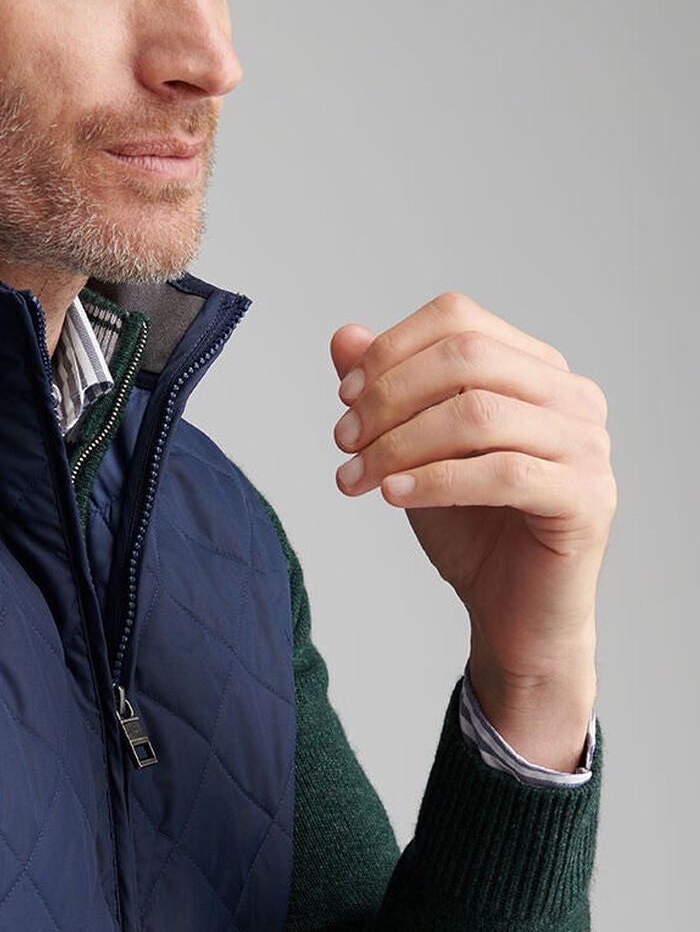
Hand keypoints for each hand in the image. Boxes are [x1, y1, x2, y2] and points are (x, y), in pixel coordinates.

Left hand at [330, 292, 615, 768]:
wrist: (512, 613)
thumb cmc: (469, 527)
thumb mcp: (412, 450)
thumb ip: (385, 391)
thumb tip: (345, 337)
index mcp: (534, 369)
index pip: (458, 319)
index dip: (391, 350)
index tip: (344, 399)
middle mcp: (572, 396)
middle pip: (467, 357)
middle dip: (389, 396)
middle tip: (344, 441)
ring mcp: (588, 446)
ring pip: (479, 414)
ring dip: (401, 442)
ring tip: (357, 476)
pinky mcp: (588, 499)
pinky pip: (503, 473)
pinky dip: (435, 480)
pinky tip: (391, 496)